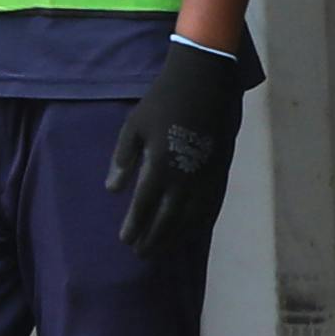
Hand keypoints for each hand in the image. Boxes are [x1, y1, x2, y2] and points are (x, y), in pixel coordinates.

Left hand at [108, 39, 247, 255]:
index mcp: (160, 166)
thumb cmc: (162, 101)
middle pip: (168, 217)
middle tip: (141, 255)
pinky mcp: (221, 168)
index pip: (144, 205)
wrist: (204, 81)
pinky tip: (194, 231)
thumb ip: (123, 160)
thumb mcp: (132, 127)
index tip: (125, 241)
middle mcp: (185, 176)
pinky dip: (202, 220)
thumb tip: (113, 190)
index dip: (135, 226)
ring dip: (177, 235)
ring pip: (192, 214)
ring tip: (162, 250)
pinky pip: (213, 202)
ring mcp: (207, 173)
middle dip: (154, 237)